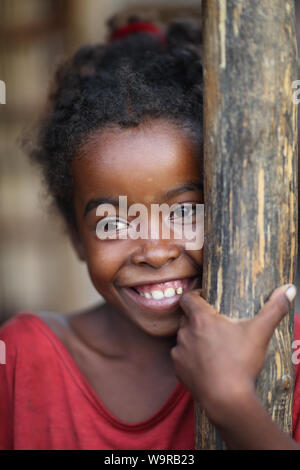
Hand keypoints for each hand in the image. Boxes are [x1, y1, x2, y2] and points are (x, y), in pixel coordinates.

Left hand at [170, 284, 295, 423]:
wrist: (226, 400)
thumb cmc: (242, 364)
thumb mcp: (260, 333)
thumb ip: (274, 309)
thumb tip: (290, 289)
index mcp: (201, 319)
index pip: (187, 297)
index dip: (195, 295)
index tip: (205, 298)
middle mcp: (185, 332)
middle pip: (186, 317)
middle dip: (196, 318)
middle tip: (214, 324)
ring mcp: (180, 351)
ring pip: (183, 337)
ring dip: (193, 338)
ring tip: (211, 345)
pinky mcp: (178, 369)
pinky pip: (181, 357)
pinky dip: (190, 357)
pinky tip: (205, 363)